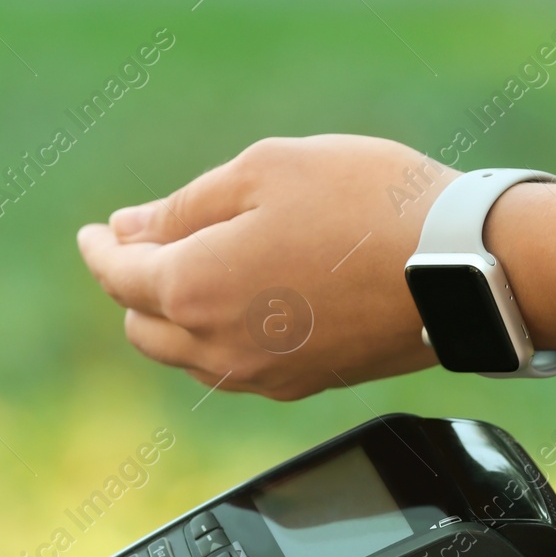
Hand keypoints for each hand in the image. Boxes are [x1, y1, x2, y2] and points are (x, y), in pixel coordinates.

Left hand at [77, 135, 455, 399]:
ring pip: (189, 358)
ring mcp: (266, 376)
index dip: (100, 249)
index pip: (118, 276)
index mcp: (195, 289)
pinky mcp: (308, 385)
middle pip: (144, 329)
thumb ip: (185, 206)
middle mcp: (221, 347)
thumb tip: (131, 229)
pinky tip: (250, 303)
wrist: (457, 267)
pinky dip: (224, 339)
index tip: (98, 234)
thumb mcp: (264, 171)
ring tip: (201, 272)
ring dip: (179, 319)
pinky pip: (238, 370)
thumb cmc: (368, 207)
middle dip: (136, 288)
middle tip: (150, 247)